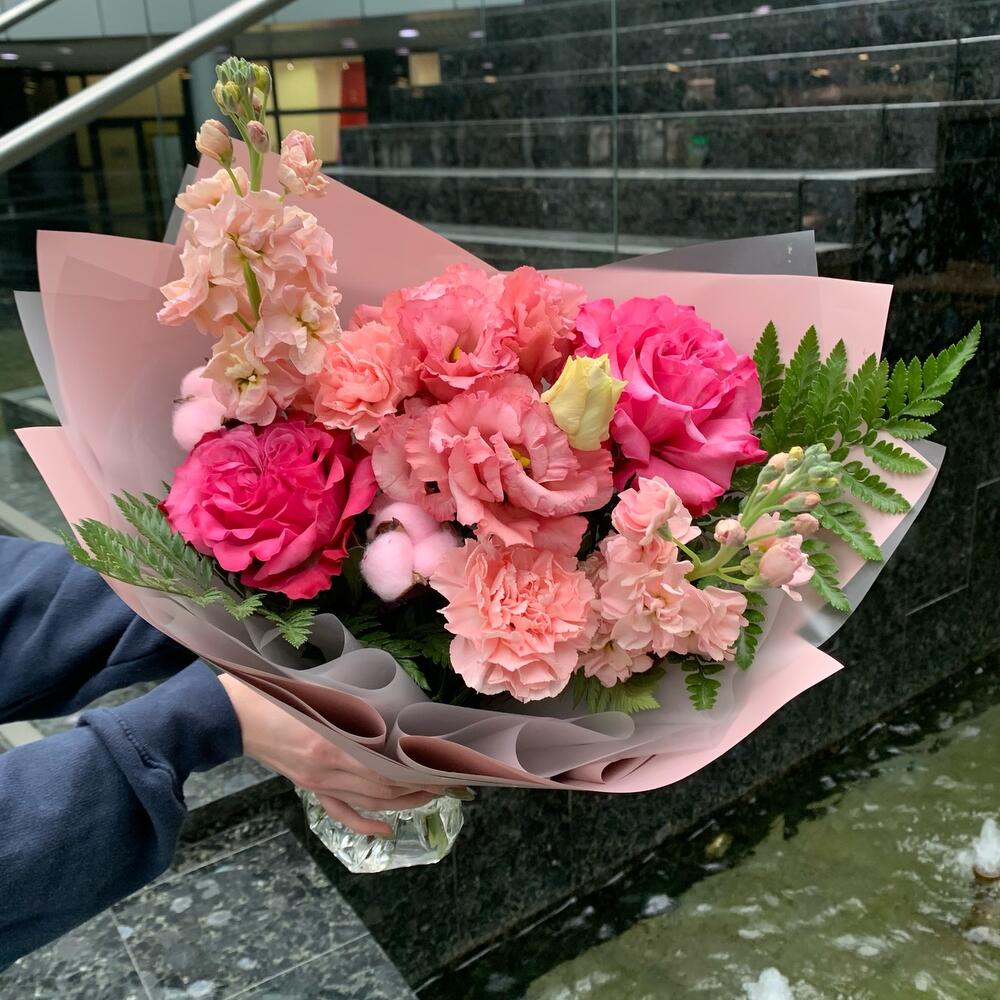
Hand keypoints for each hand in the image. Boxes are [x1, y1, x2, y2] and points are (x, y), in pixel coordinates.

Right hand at [219, 673, 438, 836]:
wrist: (234, 713)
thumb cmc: (279, 692)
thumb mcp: (323, 693)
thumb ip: (359, 708)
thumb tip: (400, 719)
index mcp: (333, 744)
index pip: (390, 768)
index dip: (421, 772)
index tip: (447, 767)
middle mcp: (328, 769)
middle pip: (386, 788)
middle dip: (423, 787)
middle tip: (451, 782)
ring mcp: (317, 782)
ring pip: (370, 802)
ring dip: (404, 802)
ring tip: (432, 796)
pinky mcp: (308, 786)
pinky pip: (341, 812)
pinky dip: (366, 823)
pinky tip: (387, 829)